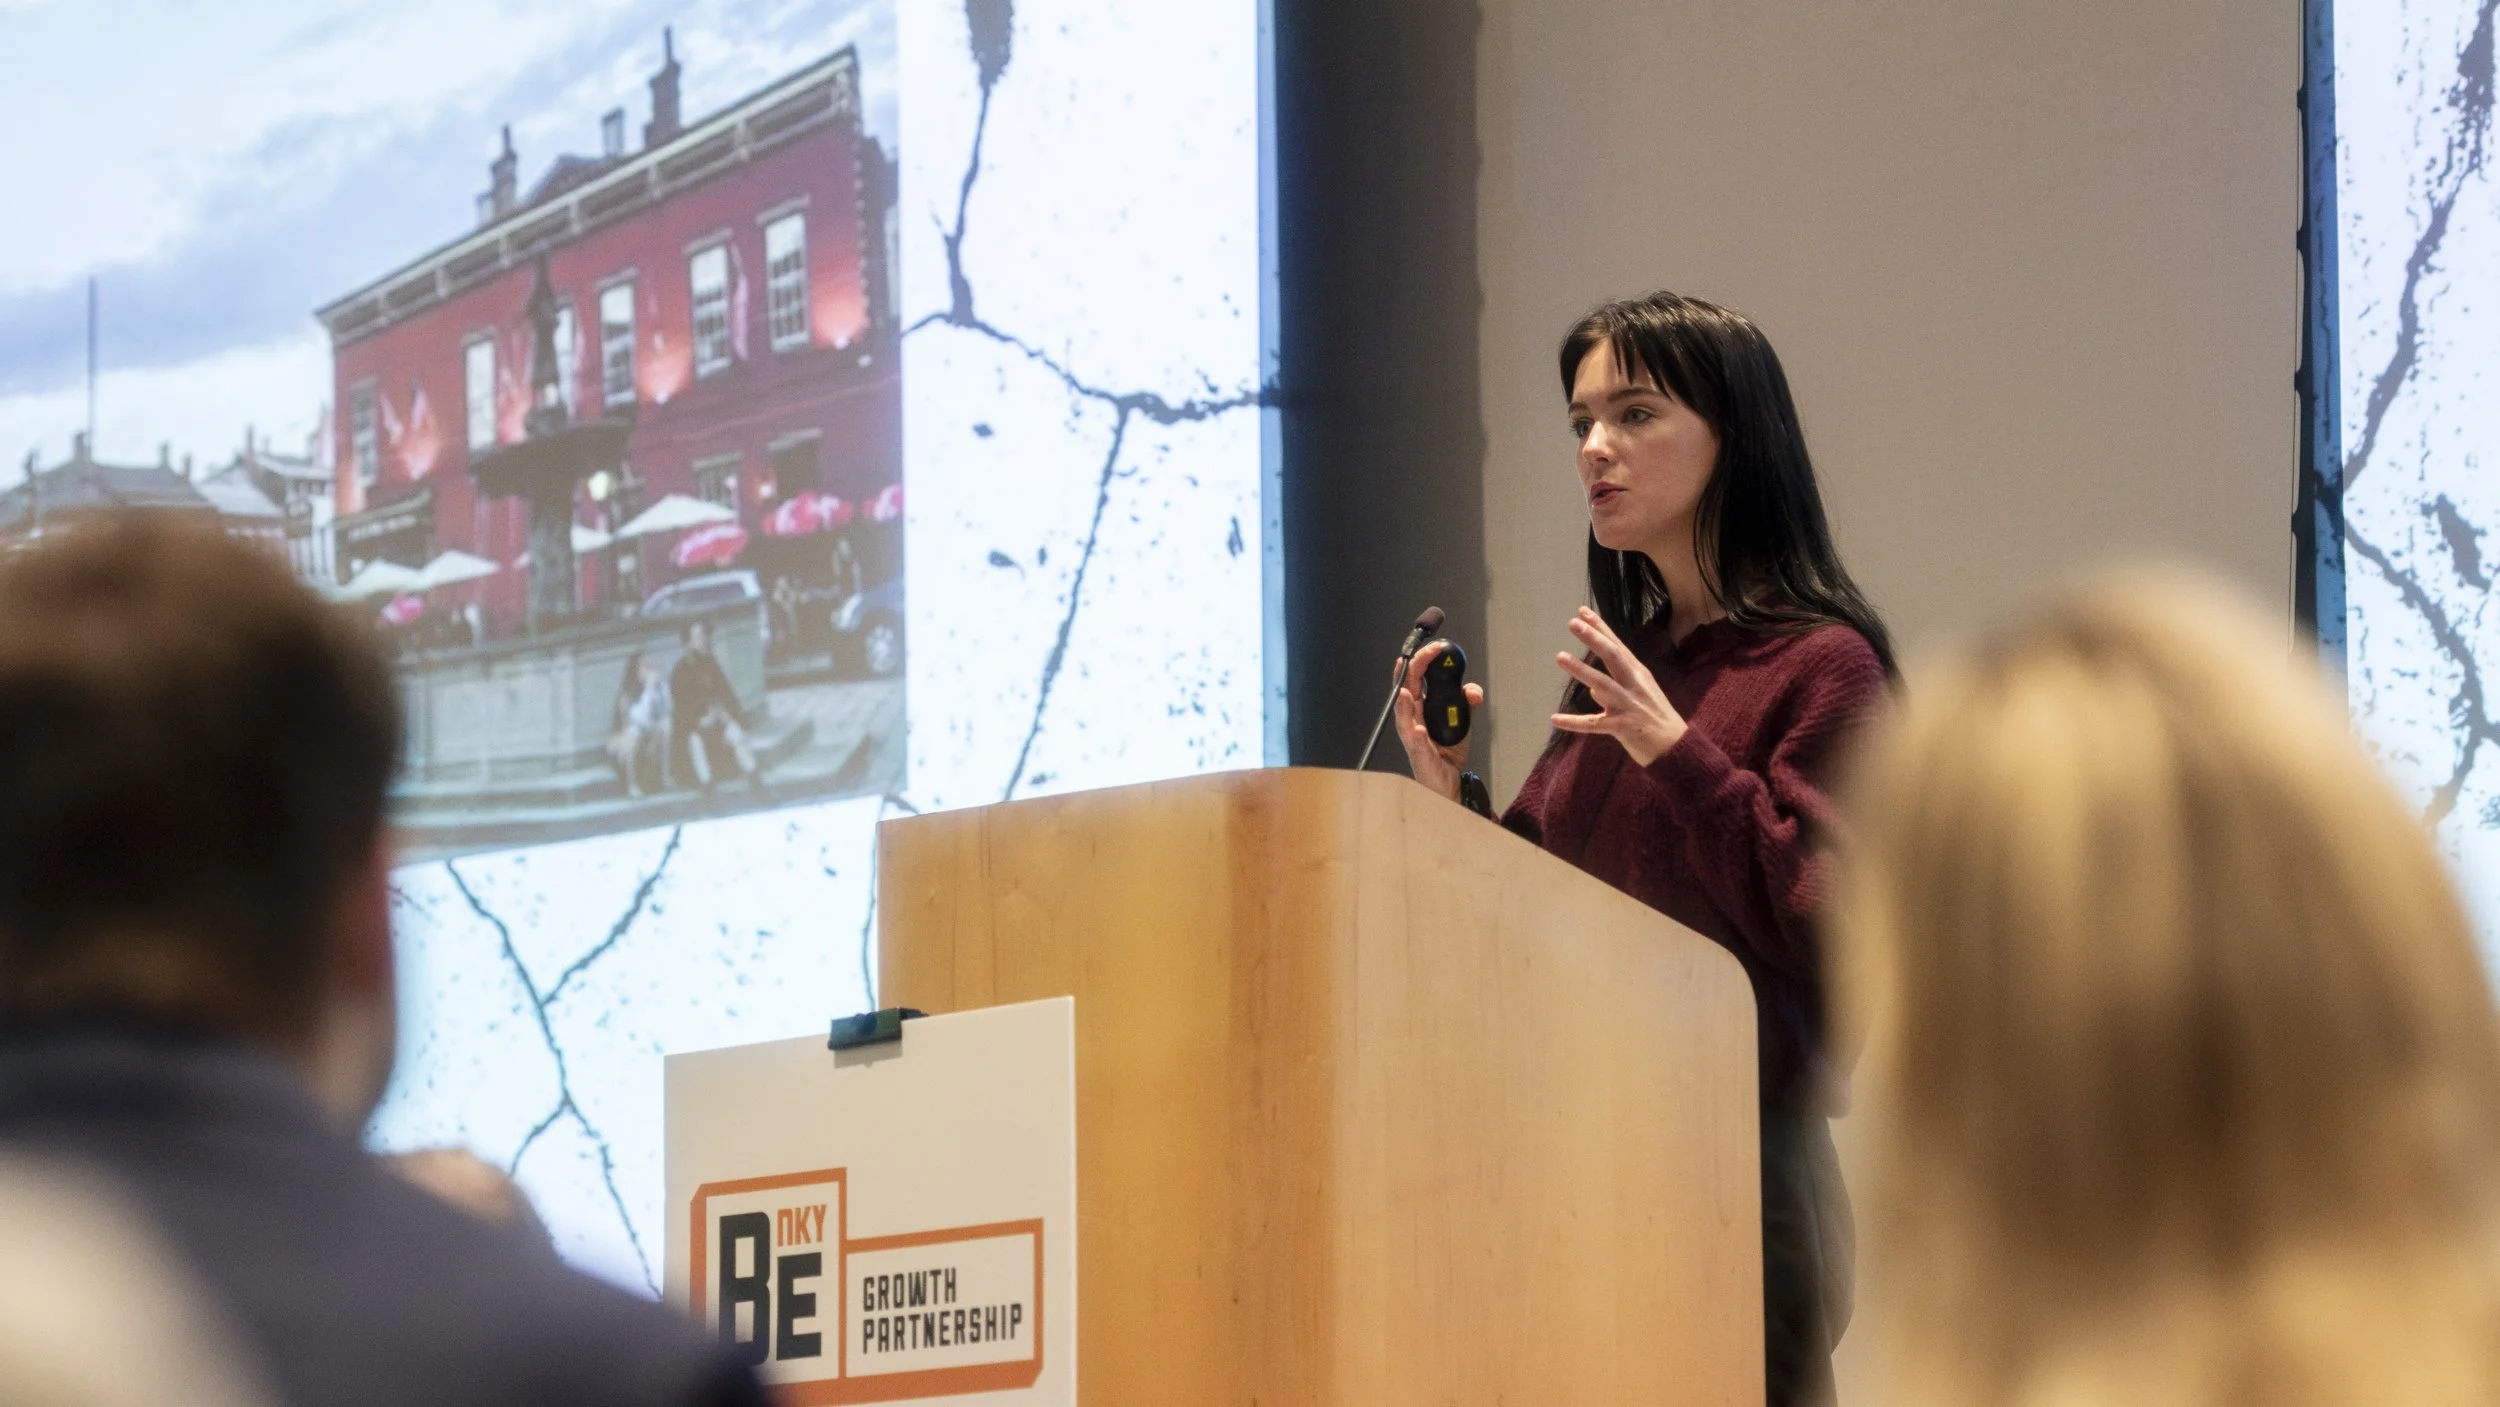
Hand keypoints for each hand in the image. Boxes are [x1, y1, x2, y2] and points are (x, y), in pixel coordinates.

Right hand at [1393, 640, 1484, 799]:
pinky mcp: (1420, 757)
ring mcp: (1413, 738)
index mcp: (1420, 707)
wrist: (1449, 782)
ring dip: (1404, 704)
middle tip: (1424, 656)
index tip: (1436, 647)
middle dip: (1412, 671)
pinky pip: (1417, 746)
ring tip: (1406, 692)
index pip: (1415, 677)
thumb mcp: (1461, 721)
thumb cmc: (1447, 751)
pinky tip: (1419, 730)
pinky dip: (1417, 737)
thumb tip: (1472, 690)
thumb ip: (1465, 701)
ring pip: (1403, 718)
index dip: (1423, 660)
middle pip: (1405, 690)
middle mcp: (1412, 719)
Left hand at [1550, 607, 1687, 765]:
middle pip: (1613, 656)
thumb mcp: (1641, 696)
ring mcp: (1628, 706)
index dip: (1600, 628)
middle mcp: (1634, 686)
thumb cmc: (1657, 718)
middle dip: (1593, 638)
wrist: (1677, 748)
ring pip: (1601, 684)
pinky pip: (1593, 724)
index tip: (1582, 612)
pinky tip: (1555, 719)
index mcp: (1639, 675)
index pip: (1617, 646)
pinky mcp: (1622, 728)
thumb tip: (1592, 688)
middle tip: (1574, 623)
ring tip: (1560, 656)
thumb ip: (1617, 687)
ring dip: (1581, 670)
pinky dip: (1573, 722)